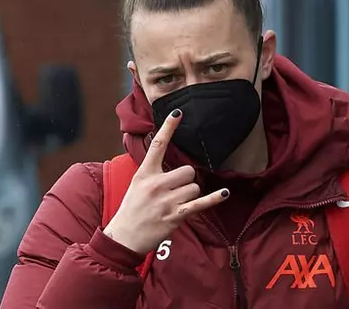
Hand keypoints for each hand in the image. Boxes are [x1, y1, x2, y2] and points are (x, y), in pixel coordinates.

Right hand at [103, 109, 228, 254]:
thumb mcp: (137, 183)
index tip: (178, 112)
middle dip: (186, 180)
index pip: (157, 145)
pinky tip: (224, 193)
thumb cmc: (132, 208)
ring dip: (189, 195)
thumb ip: (153, 171)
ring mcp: (166, 201)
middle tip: (175, 191)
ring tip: (175, 204)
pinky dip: (213, 199)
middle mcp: (156, 184)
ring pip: (194, 187)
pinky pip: (199, 203)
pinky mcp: (175, 216)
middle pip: (187, 171)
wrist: (124, 236)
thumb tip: (170, 160)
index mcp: (145, 173)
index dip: (168, 127)